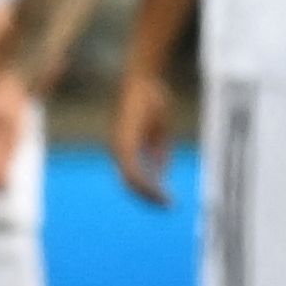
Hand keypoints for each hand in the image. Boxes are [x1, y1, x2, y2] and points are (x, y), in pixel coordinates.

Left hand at [109, 66, 176, 206]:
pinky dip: (147, 182)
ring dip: (149, 194)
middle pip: (131, 183)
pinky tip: (160, 190)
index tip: (166, 200)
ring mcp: (120, 147)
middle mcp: (118, 149)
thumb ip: (158, 152)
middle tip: (167, 206)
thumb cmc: (151, 100)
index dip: (149, 189)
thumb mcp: (159, 131)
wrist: (144, 80)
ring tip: (165, 202)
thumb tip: (161, 173)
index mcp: (124, 147)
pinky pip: (133, 171)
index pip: (133, 176)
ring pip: (131, 181)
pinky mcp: (125, 143)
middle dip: (149, 197)